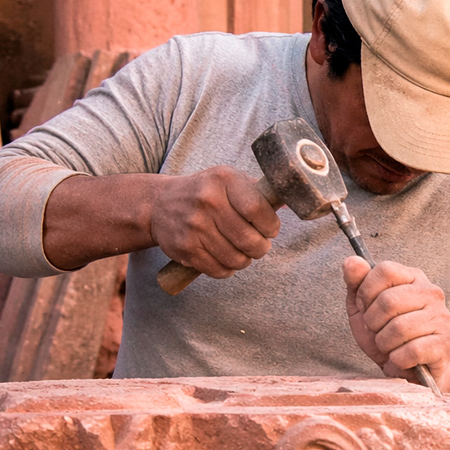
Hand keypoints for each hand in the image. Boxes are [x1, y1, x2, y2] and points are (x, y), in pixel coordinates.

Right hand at [149, 166, 280, 278]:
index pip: (258, 210)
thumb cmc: (205, 192)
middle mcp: (207, 201)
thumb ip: (257, 191)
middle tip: (259, 246)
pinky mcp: (185, 249)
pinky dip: (228, 270)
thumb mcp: (228, 179)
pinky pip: (218, 270)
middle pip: (249, 239)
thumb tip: (290, 201)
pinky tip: (225, 258)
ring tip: (242, 252)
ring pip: (236, 259)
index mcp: (223, 180)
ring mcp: (194, 226)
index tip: (271, 230)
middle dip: (261, 248)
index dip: (271, 226)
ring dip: (245, 260)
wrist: (160, 205)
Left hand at [343, 256, 449, 386]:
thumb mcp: (364, 309)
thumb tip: (351, 260)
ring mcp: (442, 317)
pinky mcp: (446, 343)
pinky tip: (401, 359)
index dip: (366, 292)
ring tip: (390, 347)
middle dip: (372, 323)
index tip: (366, 308)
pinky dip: (398, 360)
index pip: (384, 270)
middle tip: (378, 332)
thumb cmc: (387, 335)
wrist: (412, 371)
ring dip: (384, 344)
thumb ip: (356, 283)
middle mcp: (432, 293)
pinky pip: (411, 351)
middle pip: (388, 301)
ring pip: (398, 328)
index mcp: (413, 278)